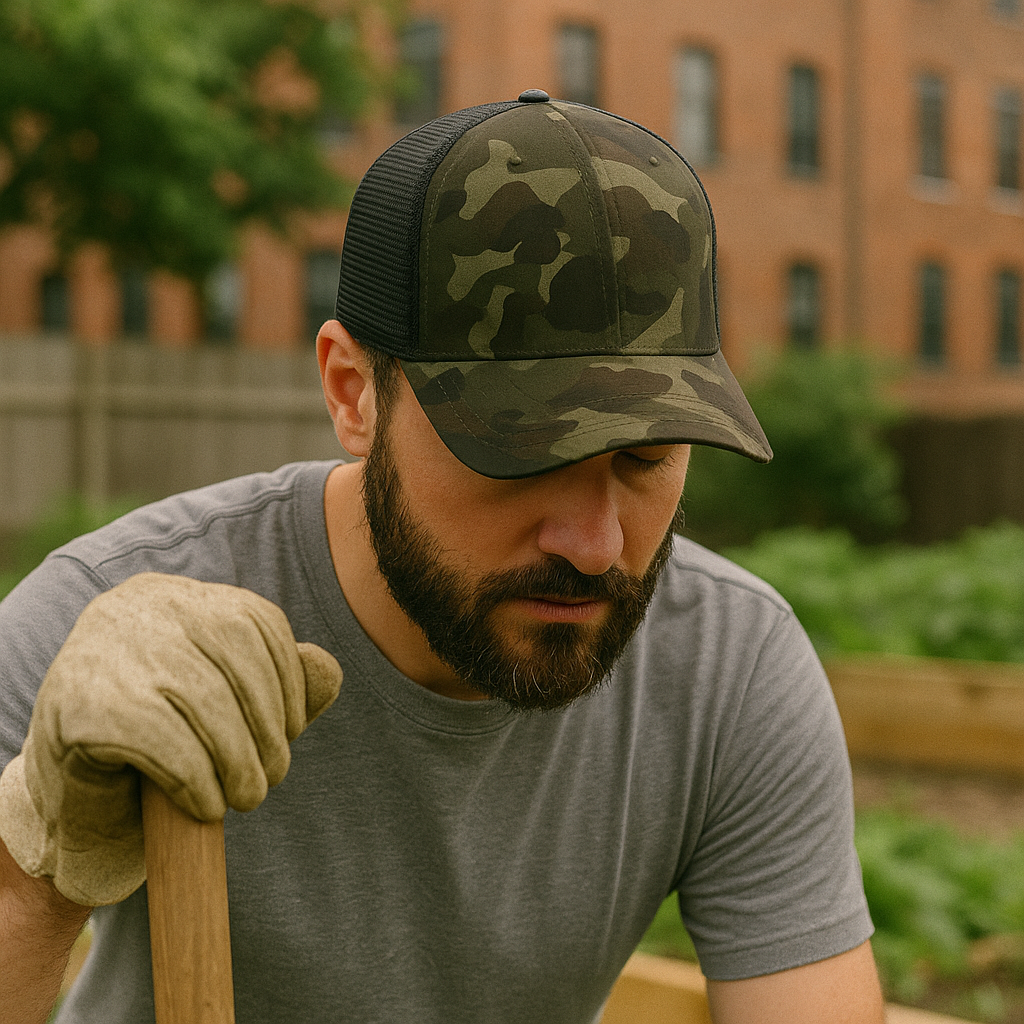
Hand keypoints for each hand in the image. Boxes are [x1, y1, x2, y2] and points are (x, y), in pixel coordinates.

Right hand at [0, 573, 341, 905]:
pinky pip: (166, 742)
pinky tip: (206, 803)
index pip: (257, 622)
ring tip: (245, 797)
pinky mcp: (82, 706)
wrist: (73, 802)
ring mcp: (106, 650)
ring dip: (239, 761)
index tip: (289, 731)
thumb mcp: (232, 706)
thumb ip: (284, 684)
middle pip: (237, 661)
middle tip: (269, 779)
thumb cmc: (164, 747)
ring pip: (206, 702)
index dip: (288, 682)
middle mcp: (140, 607)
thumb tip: (327, 669)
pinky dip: (199, 780)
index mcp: (179, 598)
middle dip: (267, 730)